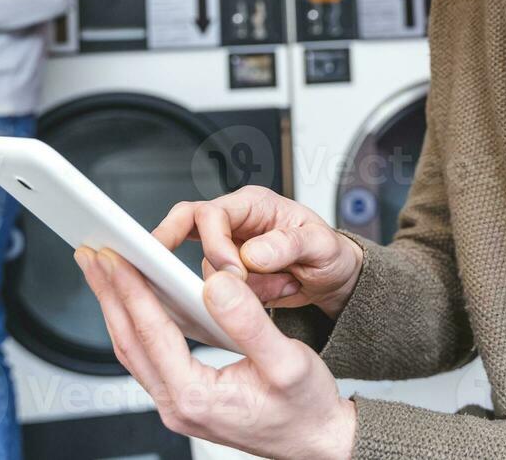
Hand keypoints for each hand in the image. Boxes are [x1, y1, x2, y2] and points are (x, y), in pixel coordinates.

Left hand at [76, 246, 356, 459]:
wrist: (319, 442)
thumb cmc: (307, 408)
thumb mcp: (288, 360)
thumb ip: (250, 323)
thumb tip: (216, 285)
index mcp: (198, 396)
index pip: (151, 333)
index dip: (130, 290)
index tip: (114, 256)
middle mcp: (180, 406)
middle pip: (129, 341)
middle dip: (108, 293)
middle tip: (91, 253)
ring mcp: (179, 406)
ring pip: (133, 351)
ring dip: (116, 307)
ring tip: (103, 271)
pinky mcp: (185, 400)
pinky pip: (148, 358)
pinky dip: (135, 324)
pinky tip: (135, 302)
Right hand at [153, 186, 363, 318]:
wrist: (334, 278)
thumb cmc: (329, 252)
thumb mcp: (321, 245)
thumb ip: (288, 245)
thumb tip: (253, 254)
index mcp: (255, 204)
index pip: (212, 213)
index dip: (214, 243)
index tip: (234, 272)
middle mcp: (236, 222)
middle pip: (185, 224)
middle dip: (174, 246)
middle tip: (171, 272)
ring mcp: (229, 248)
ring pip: (205, 268)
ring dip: (239, 288)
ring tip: (280, 285)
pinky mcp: (229, 274)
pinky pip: (216, 289)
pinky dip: (241, 300)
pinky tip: (271, 295)